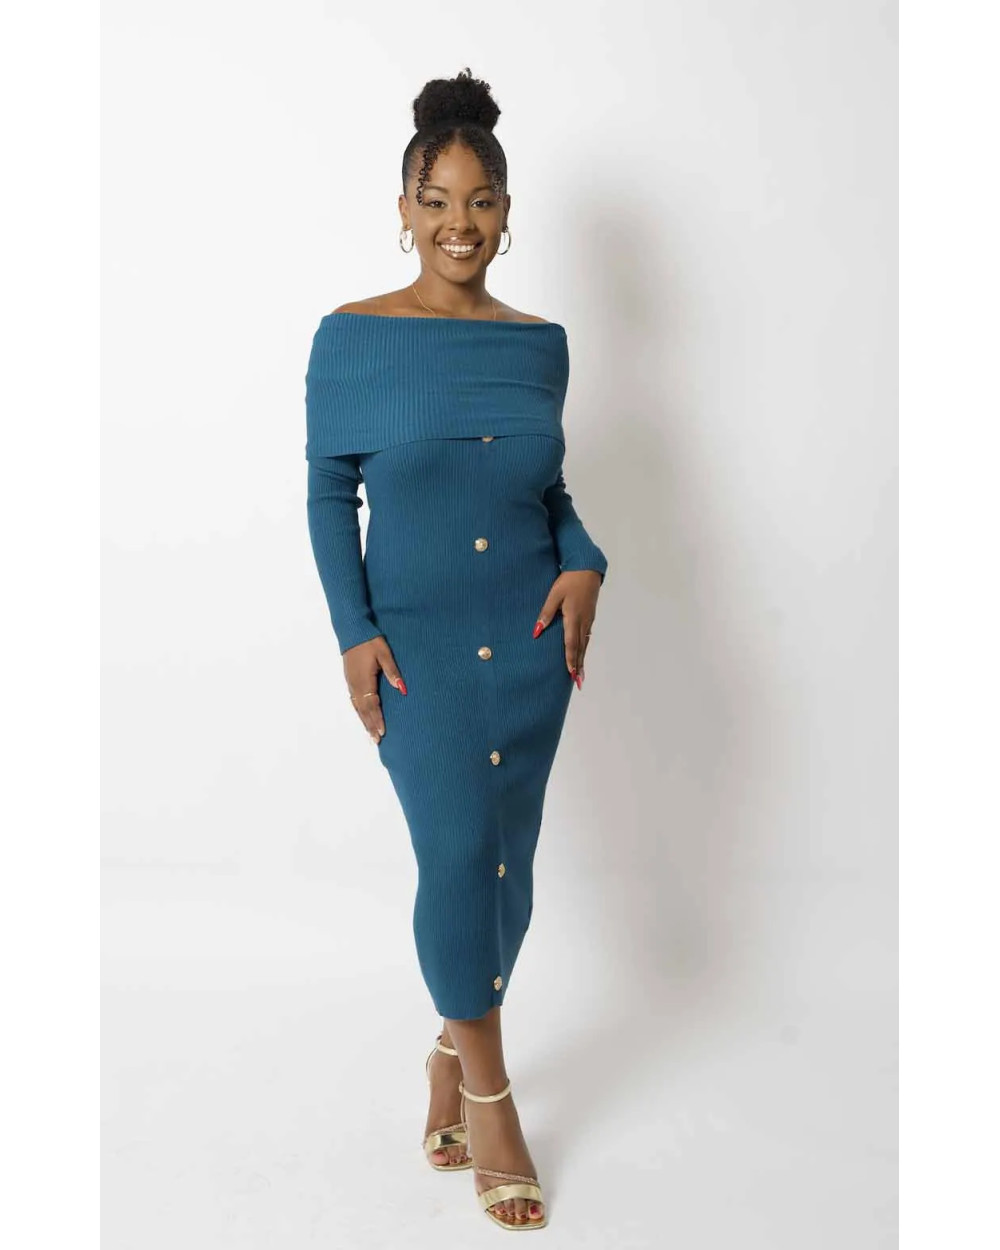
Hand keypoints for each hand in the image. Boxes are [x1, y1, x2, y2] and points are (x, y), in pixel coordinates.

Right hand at [343, 636, 406, 743]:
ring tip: (371, 734)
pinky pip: (354, 701)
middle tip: (377, 740)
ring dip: (364, 721)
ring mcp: (351, 683)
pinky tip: (362, 717)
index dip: (377, 720)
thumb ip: (392, 672)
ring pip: (357, 707)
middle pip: (364, 710)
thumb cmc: (370, 641)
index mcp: (365, 680)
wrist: (352, 631)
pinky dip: (359, 712)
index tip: (382, 733)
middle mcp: (356, 685)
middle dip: (371, 725)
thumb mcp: (384, 653)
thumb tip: (402, 689)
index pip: (372, 705)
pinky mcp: (349, 680)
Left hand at [533, 569, 601, 688]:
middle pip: (580, 648)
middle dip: (578, 666)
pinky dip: (584, 648)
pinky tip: (582, 652)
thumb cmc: (569, 581)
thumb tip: (536, 631)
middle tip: (578, 682)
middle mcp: (582, 622)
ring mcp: (588, 619)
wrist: (588, 569)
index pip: (571, 643)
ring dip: (582, 659)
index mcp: (573, 618)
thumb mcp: (554, 595)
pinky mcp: (590, 616)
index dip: (570, 660)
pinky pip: (586, 636)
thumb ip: (546, 613)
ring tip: (580, 673)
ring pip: (584, 643)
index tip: (570, 674)